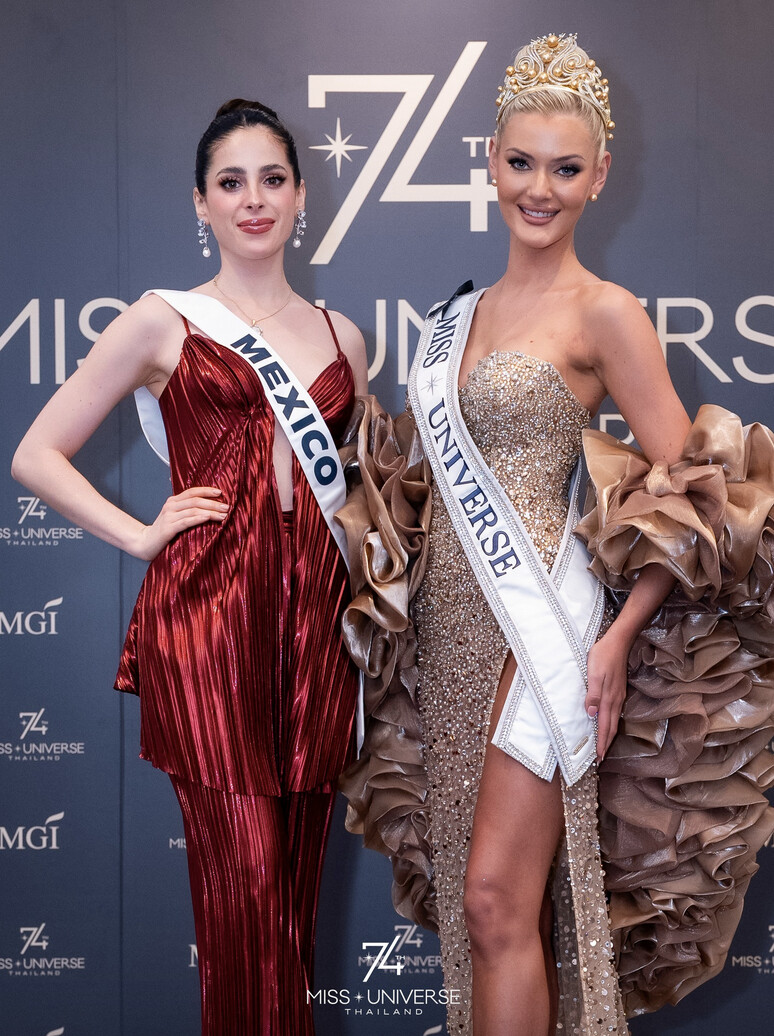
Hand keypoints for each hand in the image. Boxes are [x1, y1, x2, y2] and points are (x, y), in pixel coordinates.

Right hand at [132, 486, 228, 559]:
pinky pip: (186, 521)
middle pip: (195, 500)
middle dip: (213, 503)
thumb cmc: (164, 531)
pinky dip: (198, 518)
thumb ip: (187, 510)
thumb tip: (209, 508)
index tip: (221, 492)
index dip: (207, 490)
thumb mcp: (175, 517)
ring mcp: (169, 517)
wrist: (145, 543)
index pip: (192, 491)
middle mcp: (171, 506)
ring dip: (210, 512)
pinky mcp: (168, 528)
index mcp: (173, 501)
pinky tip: (208, 518)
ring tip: (223, 515)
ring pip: (193, 510)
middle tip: (227, 507)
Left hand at [585, 626, 629, 761]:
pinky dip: (611, 723)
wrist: (618, 642)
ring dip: (609, 735)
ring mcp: (618, 696)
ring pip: (614, 721)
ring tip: (604, 745)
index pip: (604, 726)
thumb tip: (591, 715)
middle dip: (606, 744)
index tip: (598, 757)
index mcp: (608, 699)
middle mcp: (615, 700)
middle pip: (611, 727)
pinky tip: (608, 723)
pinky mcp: (619, 690)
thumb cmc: (603, 656)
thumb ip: (593, 694)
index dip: (601, 742)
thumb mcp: (594, 674)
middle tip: (600, 758)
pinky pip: (615, 712)